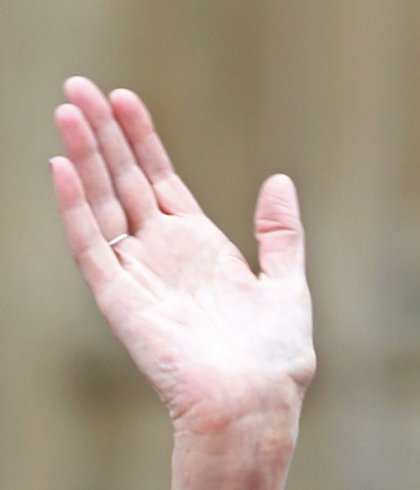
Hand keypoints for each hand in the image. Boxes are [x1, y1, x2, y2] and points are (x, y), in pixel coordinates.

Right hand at [51, 77, 315, 489]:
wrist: (255, 404)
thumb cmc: (274, 361)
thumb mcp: (288, 287)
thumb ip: (280, 235)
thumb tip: (278, 180)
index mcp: (199, 250)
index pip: (159, 180)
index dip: (141, 139)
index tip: (124, 97)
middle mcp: (163, 257)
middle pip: (123, 181)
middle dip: (102, 134)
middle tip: (78, 84)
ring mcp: (139, 276)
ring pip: (102, 204)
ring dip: (83, 157)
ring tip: (67, 107)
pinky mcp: (121, 301)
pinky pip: (91, 247)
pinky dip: (76, 209)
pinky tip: (63, 167)